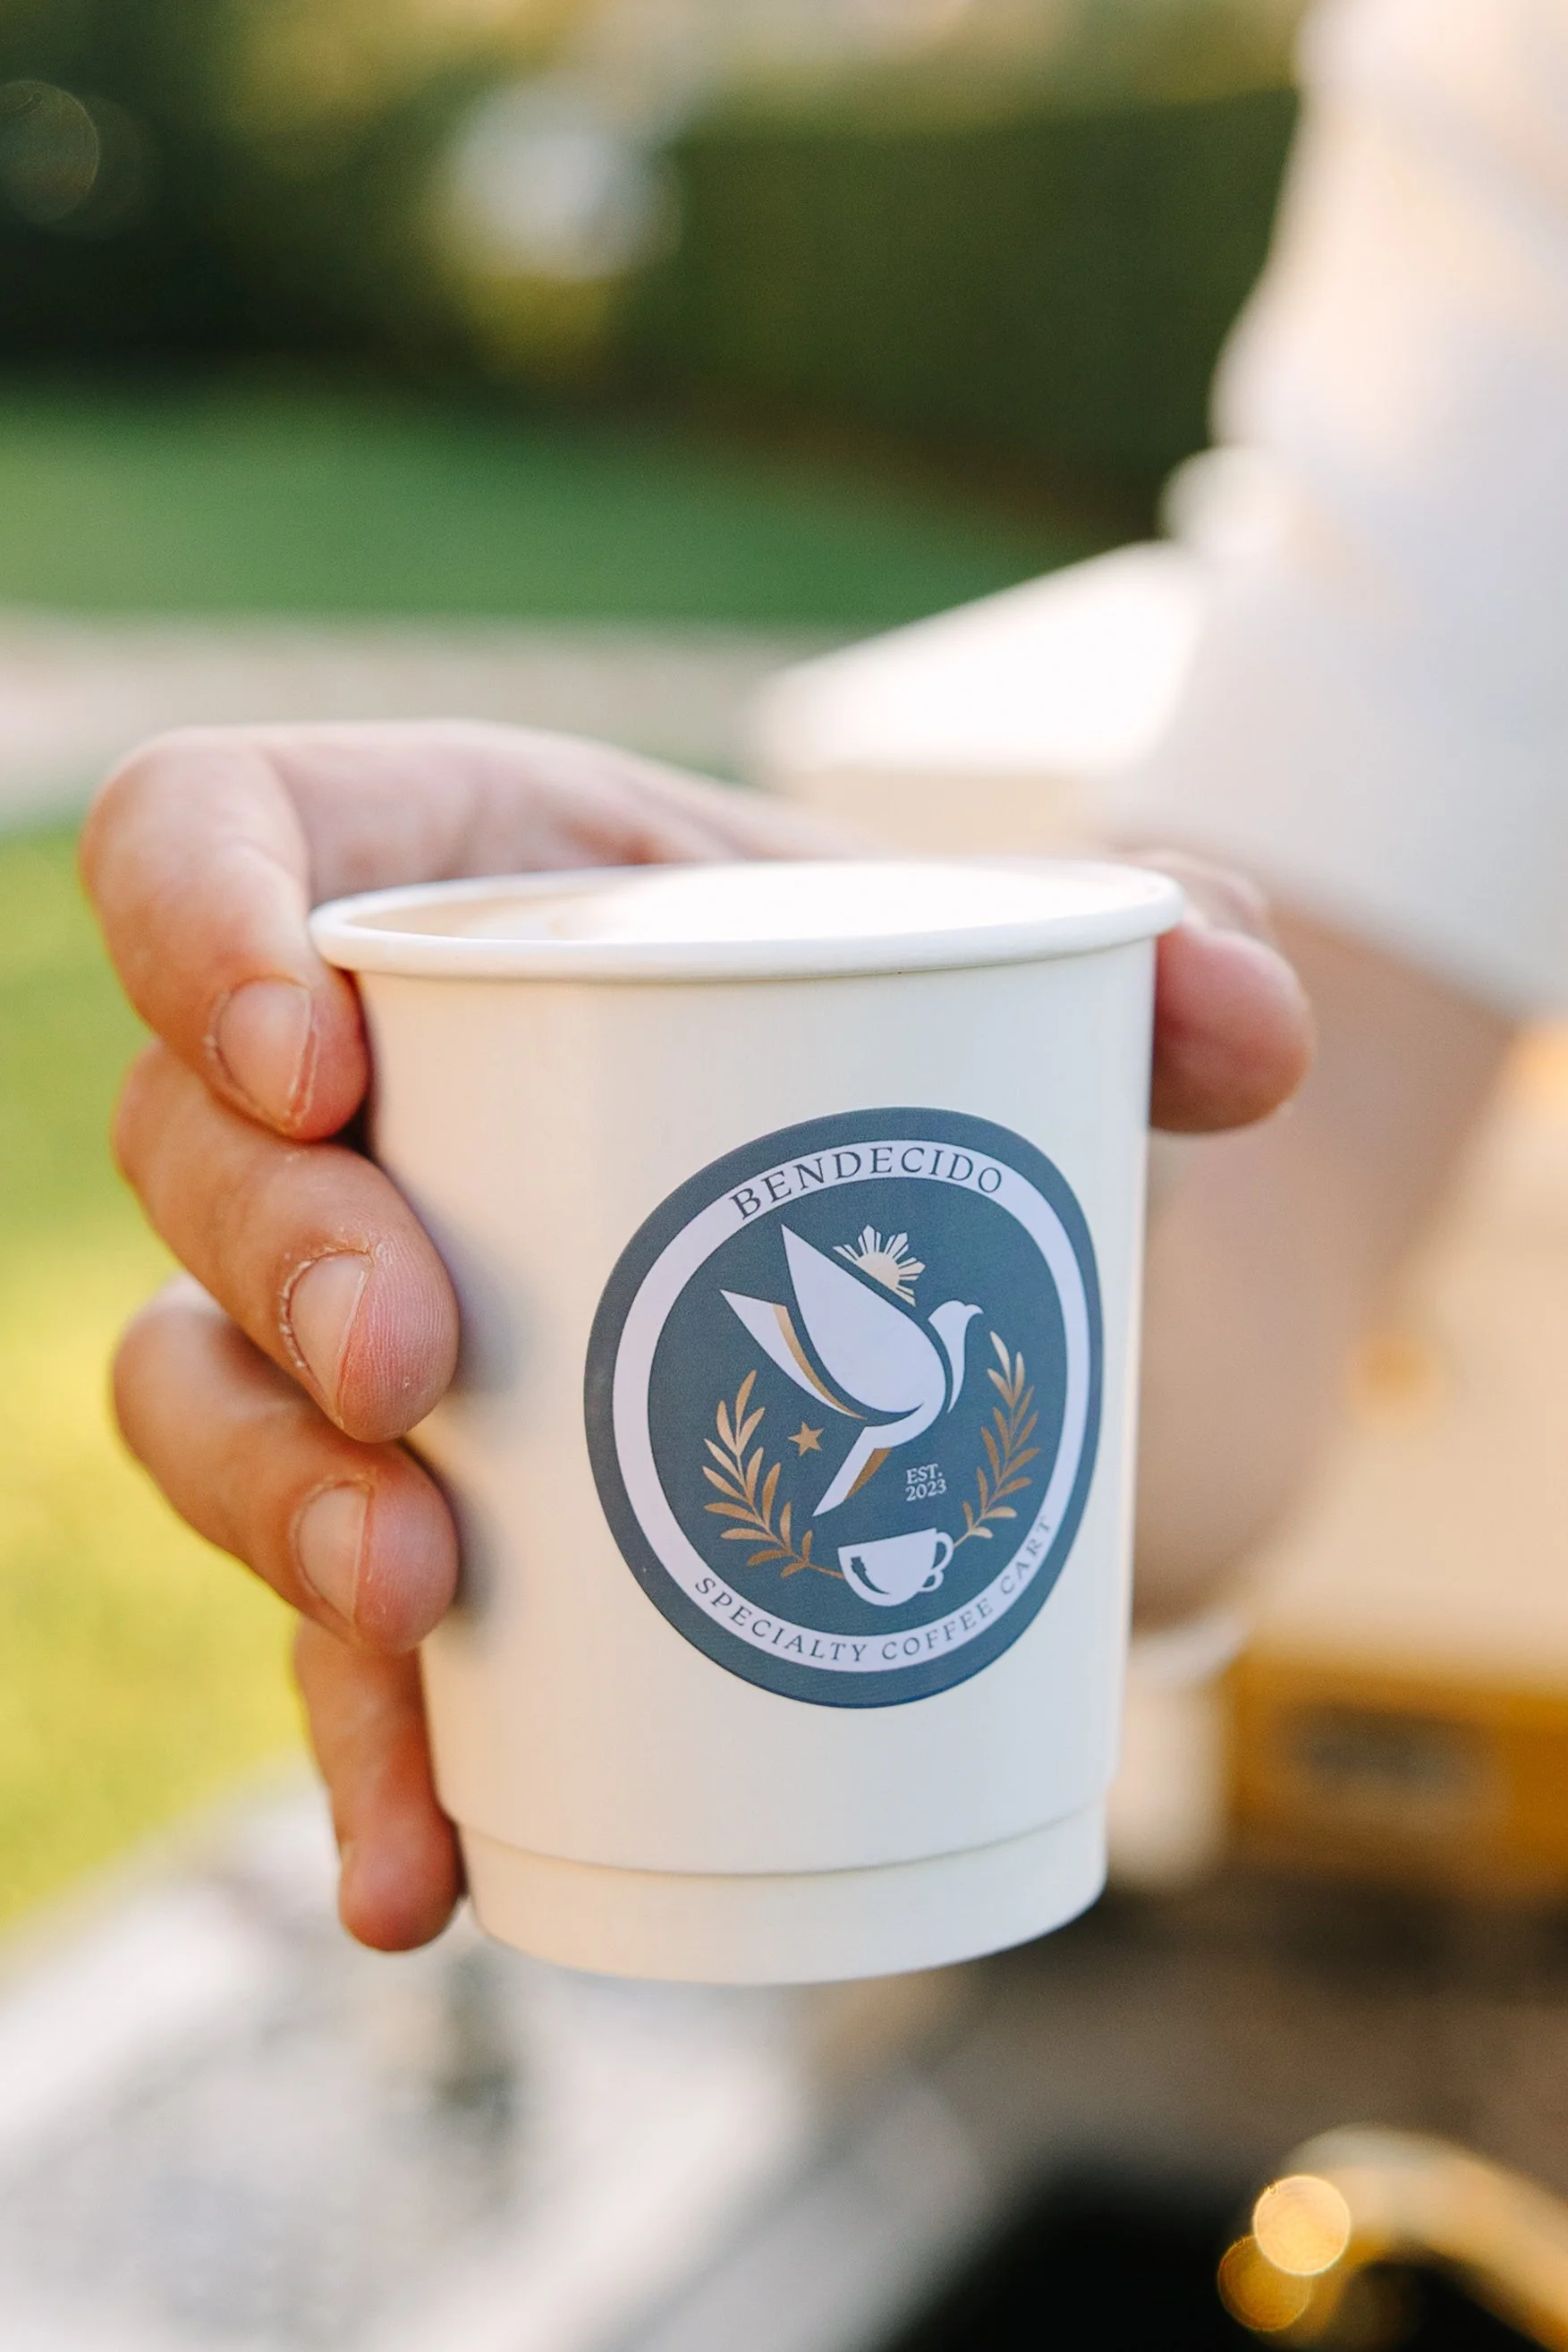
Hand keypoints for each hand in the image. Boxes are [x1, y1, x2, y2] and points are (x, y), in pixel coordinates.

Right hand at [83, 722, 1311, 1950]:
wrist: (914, 1257)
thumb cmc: (892, 1058)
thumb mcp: (1004, 986)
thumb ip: (1160, 975)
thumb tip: (1250, 1020)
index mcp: (452, 895)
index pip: (210, 836)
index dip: (195, 921)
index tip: (314, 1048)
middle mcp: (349, 1103)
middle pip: (193, 1150)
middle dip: (278, 1259)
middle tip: (421, 1360)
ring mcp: (344, 1320)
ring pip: (205, 1396)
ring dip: (277, 1508)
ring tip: (413, 1599)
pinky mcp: (400, 1507)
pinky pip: (321, 1623)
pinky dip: (364, 1744)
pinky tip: (421, 1878)